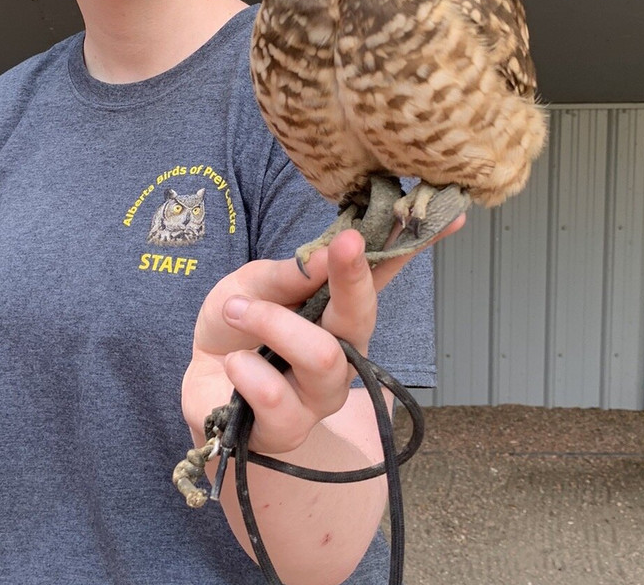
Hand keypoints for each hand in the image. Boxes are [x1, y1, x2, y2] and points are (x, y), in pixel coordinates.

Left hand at [182, 217, 462, 455]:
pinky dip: (246, 370)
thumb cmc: (234, 326)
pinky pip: (276, 396)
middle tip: (341, 245)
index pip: (383, 276)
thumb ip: (292, 273)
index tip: (448, 215)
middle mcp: (341, 352)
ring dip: (272, 324)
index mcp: (337, 309)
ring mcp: (319, 395)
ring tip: (236, 311)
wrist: (195, 380)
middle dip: (353, 279)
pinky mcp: (288, 429)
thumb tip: (334, 252)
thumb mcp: (252, 284)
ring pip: (323, 358)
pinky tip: (232, 364)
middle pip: (363, 317)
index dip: (416, 247)